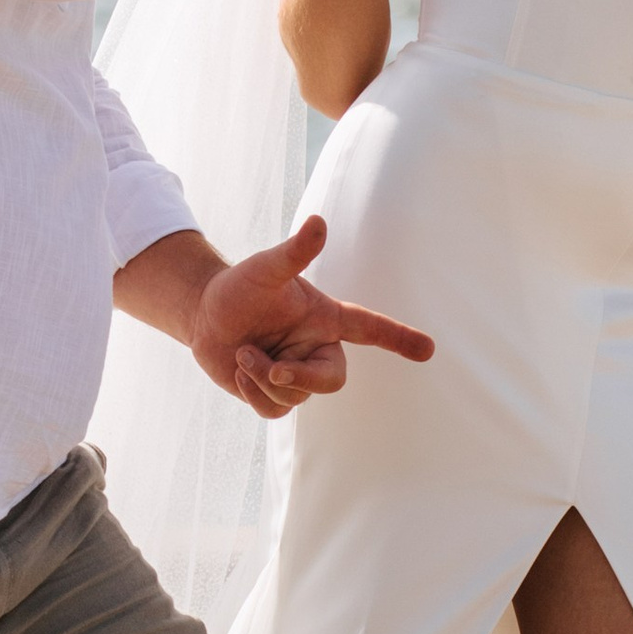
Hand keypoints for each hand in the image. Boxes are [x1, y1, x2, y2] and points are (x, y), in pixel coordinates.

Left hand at [189, 215, 435, 419]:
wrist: (204, 315)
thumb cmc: (239, 287)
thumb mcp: (265, 269)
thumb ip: (295, 252)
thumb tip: (319, 222)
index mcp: (325, 319)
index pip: (370, 328)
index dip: (399, 338)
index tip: (429, 349)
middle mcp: (316, 349)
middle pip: (332, 380)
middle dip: (300, 379)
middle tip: (273, 370)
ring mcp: (297, 375)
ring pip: (296, 397)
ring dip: (262, 378)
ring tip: (243, 353)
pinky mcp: (275, 396)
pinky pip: (275, 411)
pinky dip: (253, 394)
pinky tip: (240, 372)